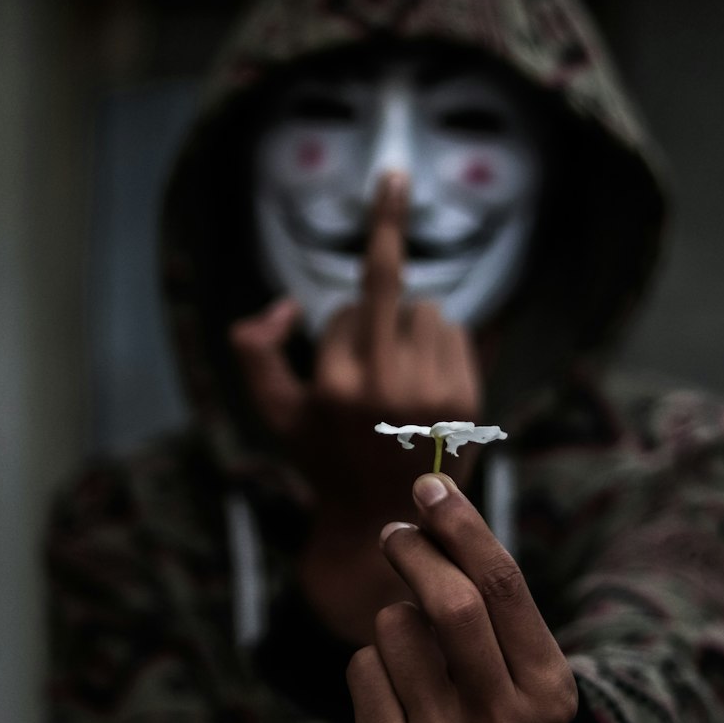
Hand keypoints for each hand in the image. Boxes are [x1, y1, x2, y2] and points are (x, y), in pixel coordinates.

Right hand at [229, 172, 482, 513]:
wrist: (385, 520)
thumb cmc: (324, 459)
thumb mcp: (275, 412)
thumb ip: (255, 353)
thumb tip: (281, 304)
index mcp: (336, 387)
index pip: (343, 309)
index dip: (338, 329)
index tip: (367, 273)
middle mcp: (386, 386)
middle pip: (388, 285)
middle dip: (383, 252)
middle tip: (390, 203)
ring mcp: (433, 394)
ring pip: (428, 309)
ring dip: (411, 324)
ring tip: (401, 375)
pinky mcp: (468, 400)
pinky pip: (457, 331)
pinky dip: (440, 342)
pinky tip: (427, 382)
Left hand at [347, 473, 577, 722]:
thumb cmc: (496, 686)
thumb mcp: (515, 644)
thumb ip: (482, 582)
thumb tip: (429, 498)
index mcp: (548, 690)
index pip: (502, 586)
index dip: (462, 527)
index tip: (429, 487)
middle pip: (452, 606)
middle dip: (417, 552)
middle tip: (396, 532)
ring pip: (395, 629)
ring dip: (395, 616)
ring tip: (415, 648)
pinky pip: (361, 667)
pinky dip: (372, 660)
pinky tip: (396, 690)